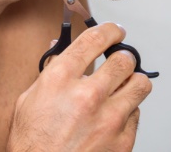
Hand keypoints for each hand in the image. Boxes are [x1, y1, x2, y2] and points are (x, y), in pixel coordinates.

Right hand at [7, 23, 152, 151]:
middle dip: (123, 56)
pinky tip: (114, 115)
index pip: (94, 40)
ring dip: (132, 82)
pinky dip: (128, 112)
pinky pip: (137, 115)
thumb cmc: (32, 142)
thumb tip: (58, 48)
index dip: (109, 30)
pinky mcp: (122, 141)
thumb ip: (49, 71)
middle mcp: (87, 95)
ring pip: (140, 85)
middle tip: (119, 60)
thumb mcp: (29, 99)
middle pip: (124, 60)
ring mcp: (108, 119)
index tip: (115, 31)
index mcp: (60, 79)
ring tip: (122, 86)